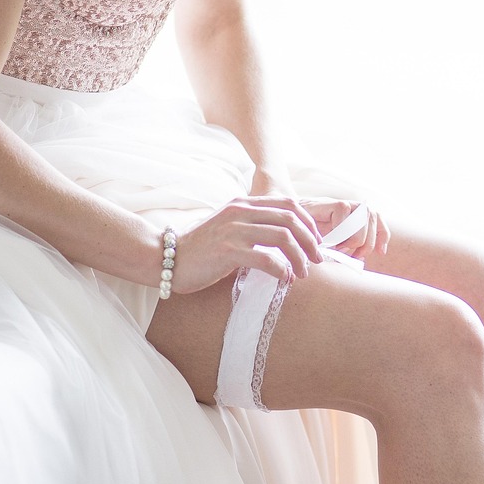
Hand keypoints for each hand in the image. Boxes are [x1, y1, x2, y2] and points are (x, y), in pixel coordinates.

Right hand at [169, 195, 323, 292]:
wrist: (166, 258)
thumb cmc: (200, 249)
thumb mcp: (229, 228)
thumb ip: (253, 228)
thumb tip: (285, 241)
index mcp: (243, 204)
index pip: (288, 204)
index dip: (309, 222)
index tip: (316, 242)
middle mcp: (240, 211)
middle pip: (291, 219)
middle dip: (310, 241)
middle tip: (317, 260)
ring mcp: (234, 230)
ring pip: (283, 237)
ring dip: (299, 257)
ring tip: (303, 273)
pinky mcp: (228, 251)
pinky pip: (266, 259)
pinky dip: (281, 270)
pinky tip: (284, 279)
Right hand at [298, 198, 390, 259]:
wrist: (287, 224)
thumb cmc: (309, 238)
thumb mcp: (332, 247)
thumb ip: (346, 250)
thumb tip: (361, 259)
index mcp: (355, 216)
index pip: (377, 219)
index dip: (382, 235)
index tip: (381, 253)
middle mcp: (351, 207)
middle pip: (373, 219)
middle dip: (366, 243)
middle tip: (352, 256)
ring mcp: (343, 203)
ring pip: (362, 218)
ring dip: (353, 239)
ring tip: (338, 249)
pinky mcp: (332, 202)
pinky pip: (344, 213)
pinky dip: (339, 231)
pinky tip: (329, 241)